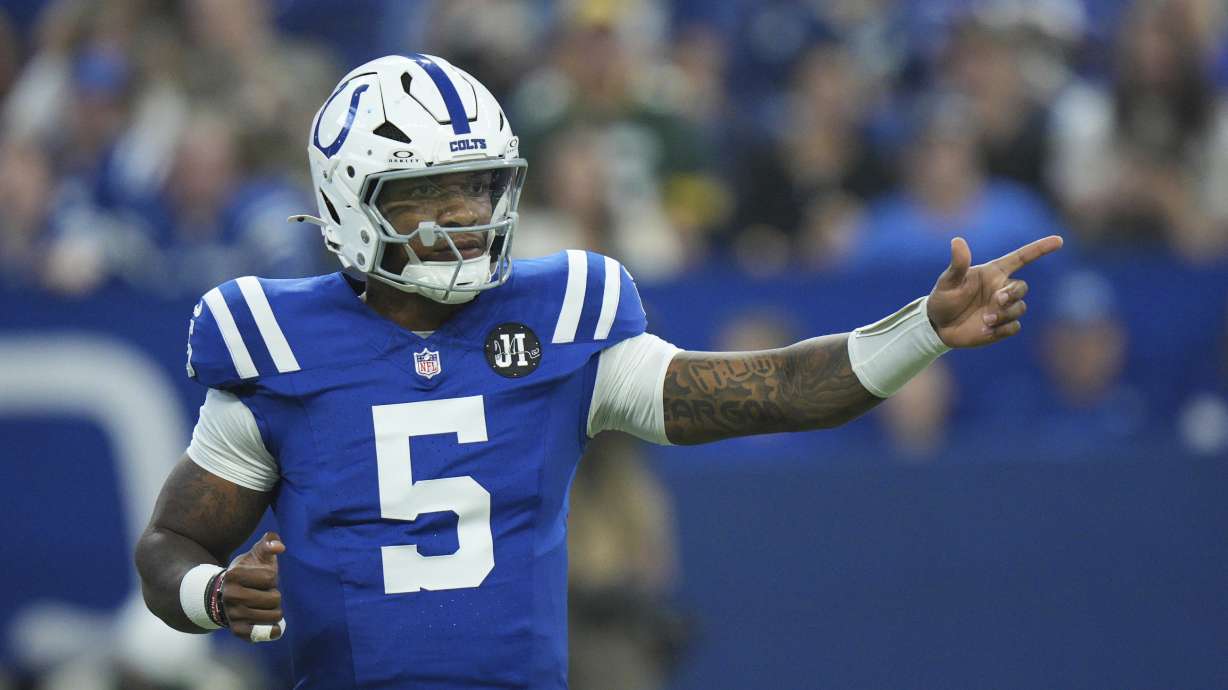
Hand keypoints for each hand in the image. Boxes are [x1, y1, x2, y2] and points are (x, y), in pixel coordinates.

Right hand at [223, 531, 285, 641]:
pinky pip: (265, 634)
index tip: (260, 578)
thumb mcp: (258, 553)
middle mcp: (230, 596)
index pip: (270, 578)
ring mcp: (233, 614)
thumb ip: (269, 542)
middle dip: (274, 594)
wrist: (229, 592)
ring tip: (262, 604)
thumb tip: (279, 547)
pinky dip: (273, 630)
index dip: (271, 577)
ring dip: (274, 610)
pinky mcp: (237, 630)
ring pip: (274, 616)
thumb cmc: (250, 570)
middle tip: (261, 592)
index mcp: (234, 574)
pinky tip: (270, 624)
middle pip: (274, 598)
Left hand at [927, 236, 1063, 347]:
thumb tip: (957, 241)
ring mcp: (1003, 309)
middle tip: (997, 300)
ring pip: (1020, 308)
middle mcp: (1002, 289)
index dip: (1040, 248)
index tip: (1058, 240)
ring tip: (986, 319)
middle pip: (1022, 287)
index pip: (1022, 258)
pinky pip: (1014, 327)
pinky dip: (1002, 329)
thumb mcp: (948, 281)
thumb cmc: (943, 298)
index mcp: (993, 273)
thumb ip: (958, 264)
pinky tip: (984, 330)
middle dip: (1013, 294)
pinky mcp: (1002, 327)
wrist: (938, 326)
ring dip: (1006, 313)